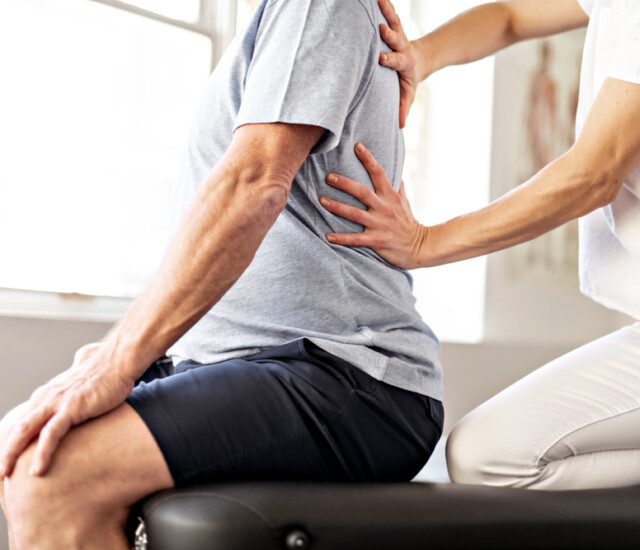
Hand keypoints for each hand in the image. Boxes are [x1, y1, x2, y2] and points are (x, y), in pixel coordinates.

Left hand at [0, 342, 134, 477]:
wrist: (119, 361)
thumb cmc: (106, 372)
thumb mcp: (81, 384)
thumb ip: (72, 390)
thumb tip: (73, 386)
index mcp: (46, 395)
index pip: (21, 422)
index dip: (10, 442)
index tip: (7, 461)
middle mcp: (45, 397)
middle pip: (16, 428)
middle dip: (4, 452)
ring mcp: (57, 402)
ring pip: (25, 431)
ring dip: (10, 455)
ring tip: (3, 476)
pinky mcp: (72, 407)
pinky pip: (51, 434)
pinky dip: (41, 453)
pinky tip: (36, 471)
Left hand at [321, 143, 426, 270]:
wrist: (419, 246)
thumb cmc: (408, 221)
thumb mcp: (404, 201)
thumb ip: (396, 185)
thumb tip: (394, 167)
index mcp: (391, 196)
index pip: (379, 173)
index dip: (368, 159)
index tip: (357, 146)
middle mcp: (385, 208)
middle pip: (362, 192)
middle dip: (344, 184)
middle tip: (328, 177)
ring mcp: (380, 225)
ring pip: (355, 214)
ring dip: (337, 207)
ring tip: (321, 201)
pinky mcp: (377, 241)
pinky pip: (356, 240)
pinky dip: (341, 238)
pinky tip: (327, 236)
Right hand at [378, 0, 424, 127]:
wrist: (420, 59)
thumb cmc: (408, 80)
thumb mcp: (408, 93)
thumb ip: (403, 107)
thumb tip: (400, 126)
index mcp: (404, 62)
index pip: (397, 60)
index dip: (390, 59)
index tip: (381, 58)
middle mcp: (401, 45)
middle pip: (395, 38)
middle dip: (389, 34)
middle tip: (381, 29)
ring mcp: (398, 34)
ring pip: (393, 20)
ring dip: (387, 11)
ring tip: (380, 0)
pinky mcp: (394, 26)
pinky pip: (389, 13)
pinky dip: (384, 4)